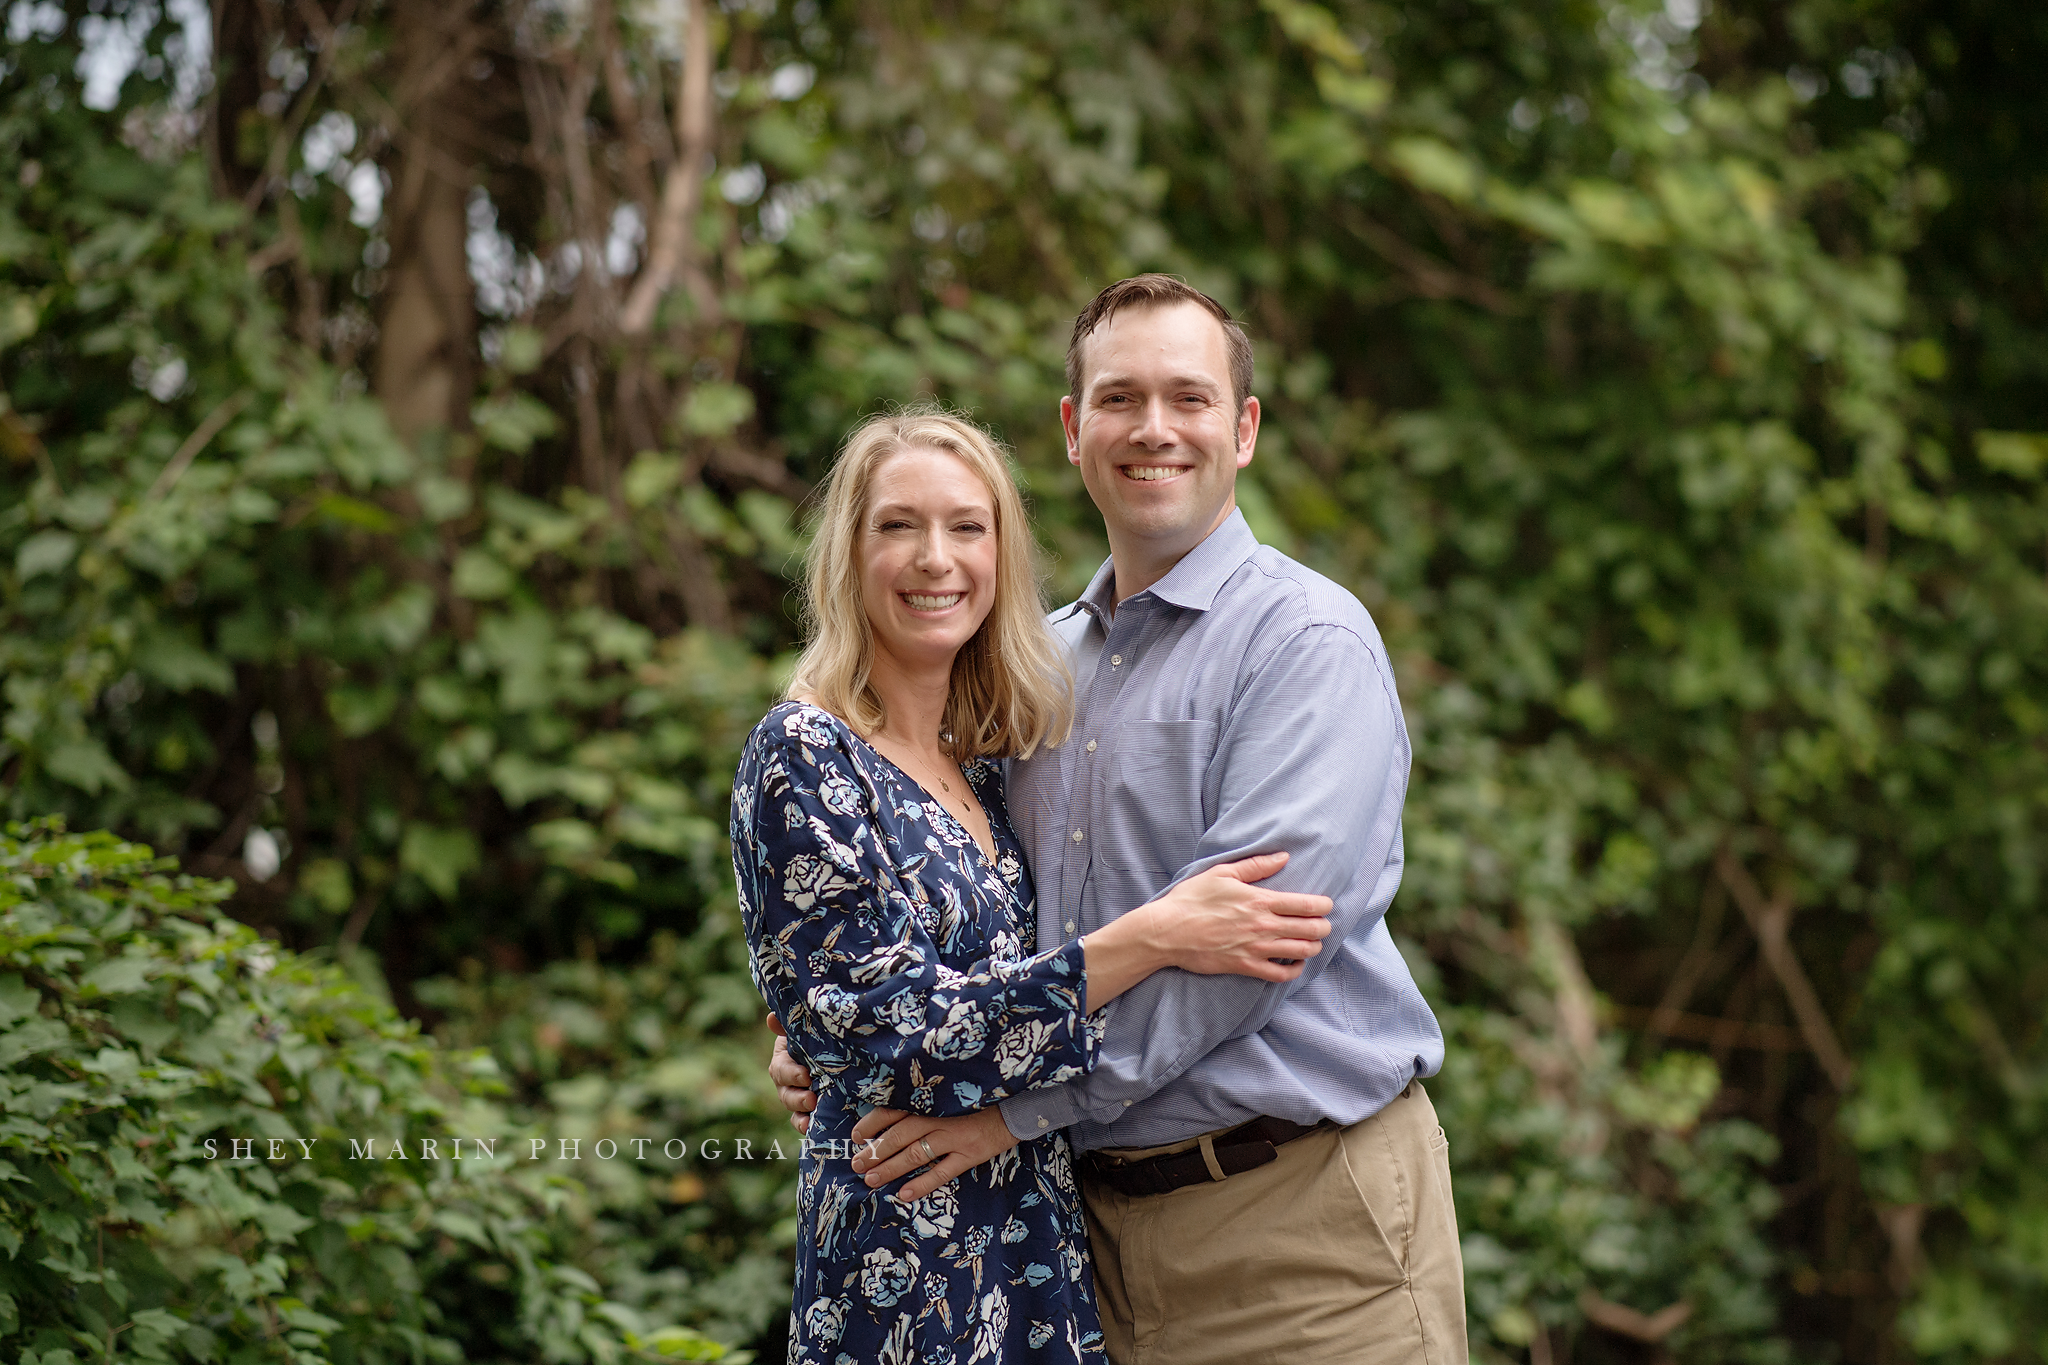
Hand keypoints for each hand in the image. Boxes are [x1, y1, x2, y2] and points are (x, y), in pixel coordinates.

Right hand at [766, 1013, 816, 1134]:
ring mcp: (797, 1095)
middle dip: (797, 1098)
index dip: (791, 1074)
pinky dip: (803, 1125)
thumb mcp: (802, 1027)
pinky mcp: (808, 1108)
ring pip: (793, 1108)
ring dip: (800, 1112)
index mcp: (783, 1059)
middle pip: (785, 1093)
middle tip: (812, 1099)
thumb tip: (771, 1019)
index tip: (806, 1076)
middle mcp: (786, 1081)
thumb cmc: (816, 1034)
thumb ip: (787, 1023)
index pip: (780, 1069)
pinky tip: (810, 1128)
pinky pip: (801, 1121)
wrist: (836, 1049)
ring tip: (813, 1111)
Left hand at [848, 1106, 1019, 1202]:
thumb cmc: (978, 1102)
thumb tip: (888, 1124)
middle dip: (876, 1150)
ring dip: (891, 1167)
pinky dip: (923, 1183)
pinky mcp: (971, 1153)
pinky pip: (943, 1171)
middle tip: (856, 1164)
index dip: (872, 1123)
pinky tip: (905, 1194)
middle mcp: (940, 1117)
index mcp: (932, 1102)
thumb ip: (924, 1108)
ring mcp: (956, 1136)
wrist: (1017, 1107)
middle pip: (900, 1134)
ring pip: (916, 1153)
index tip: (855, 1136)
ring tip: (871, 1180)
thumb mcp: (948, 1099)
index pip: (894, 1110)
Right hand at [1138, 851, 1332, 981]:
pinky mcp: (1245, 966)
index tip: (1326, 904)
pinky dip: (1294, 970)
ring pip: (1300, 952)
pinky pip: (1280, 974)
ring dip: (1312, 947)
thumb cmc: (1191, 899)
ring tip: (1311, 942)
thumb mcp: (1222, 873)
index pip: (1305, 904)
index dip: (1323, 905)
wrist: (1167, 931)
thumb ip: (1256, 865)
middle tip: (1322, 924)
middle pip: (1310, 929)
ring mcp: (1255, 948)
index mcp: (1259, 900)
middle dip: (1323, 927)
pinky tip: (1294, 963)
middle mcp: (1262, 926)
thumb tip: (1283, 857)